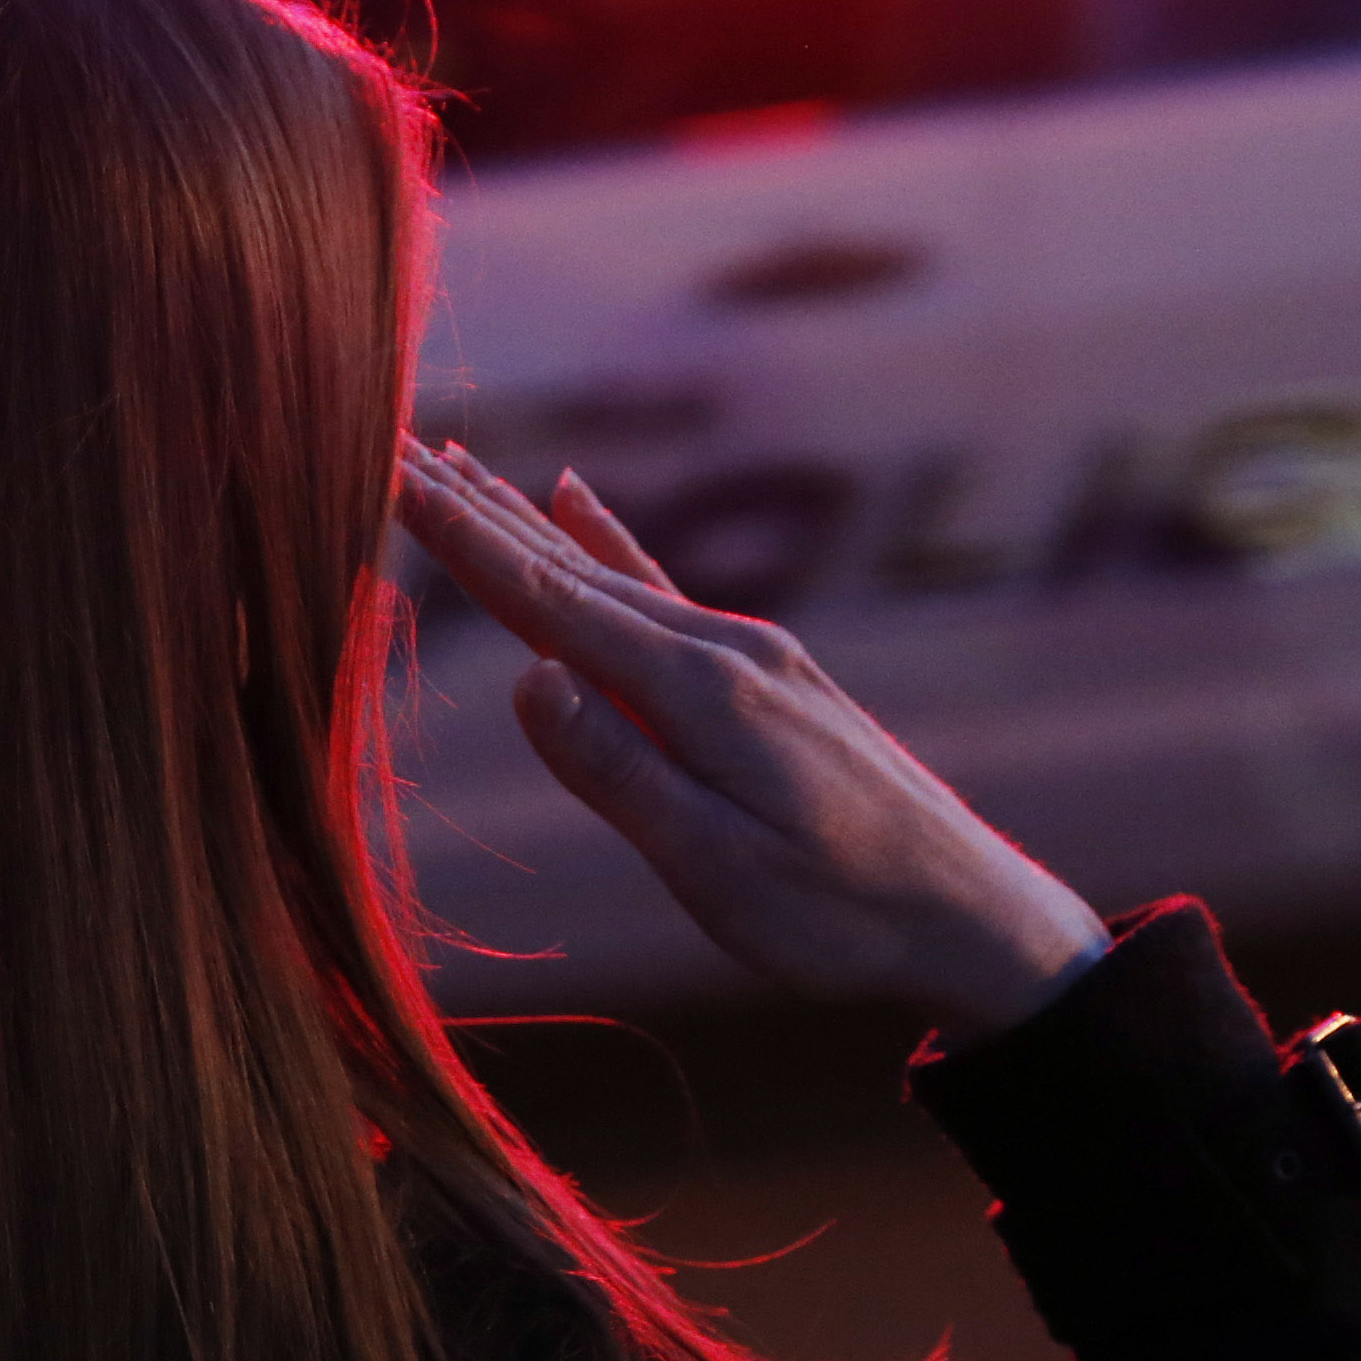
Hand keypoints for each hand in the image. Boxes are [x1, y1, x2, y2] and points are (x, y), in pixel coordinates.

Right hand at [396, 438, 1108, 1038]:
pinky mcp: (766, 671)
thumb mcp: (719, 871)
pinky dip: (606, 539)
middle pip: (569, 569)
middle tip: (389, 444)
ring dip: (522, 518)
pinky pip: (661, 587)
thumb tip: (526, 680)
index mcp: (699, 694)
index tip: (388, 475)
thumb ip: (620, 772)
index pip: (550, 606)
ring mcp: (749, 651)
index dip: (463, 544)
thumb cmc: (841, 915)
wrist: (971, 911)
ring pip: (607, 571)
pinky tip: (574, 496)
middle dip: (474, 512)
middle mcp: (722, 648)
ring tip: (453, 462)